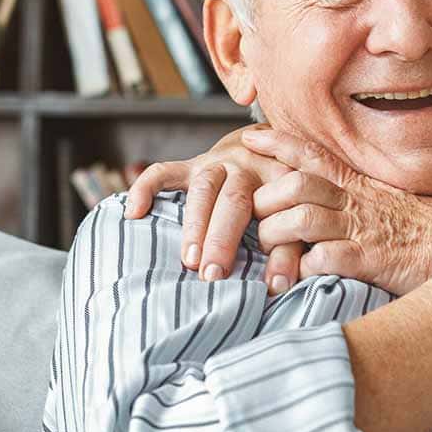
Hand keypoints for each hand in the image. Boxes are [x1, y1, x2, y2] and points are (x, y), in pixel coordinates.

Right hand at [123, 124, 299, 290]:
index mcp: (282, 179)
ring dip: (195, 225)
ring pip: (204, 189)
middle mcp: (250, 167)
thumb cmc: (282, 193)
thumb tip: (279, 287)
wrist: (264, 144)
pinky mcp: (191, 164)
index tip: (271, 285)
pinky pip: (164, 171)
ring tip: (188, 261)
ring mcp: (218, 163)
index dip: (277, 251)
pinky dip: (146, 188)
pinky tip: (134, 213)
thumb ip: (291, 247)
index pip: (281, 216)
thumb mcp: (297, 213)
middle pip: (236, 200)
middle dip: (223, 239)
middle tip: (213, 275)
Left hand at [245, 128, 431, 295]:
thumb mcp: (386, 201)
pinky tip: (297, 276)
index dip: (278, 144)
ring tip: (272, 254)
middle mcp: (356, 201)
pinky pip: (322, 259)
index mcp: (359, 185)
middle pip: (295, 185)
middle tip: (256, 219)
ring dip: (277, 235)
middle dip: (265, 200)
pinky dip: (302, 268)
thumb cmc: (425, 230)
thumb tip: (320, 197)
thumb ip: (353, 197)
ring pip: (300, 219)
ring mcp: (361, 230)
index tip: (250, 137)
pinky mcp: (368, 261)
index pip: (312, 154)